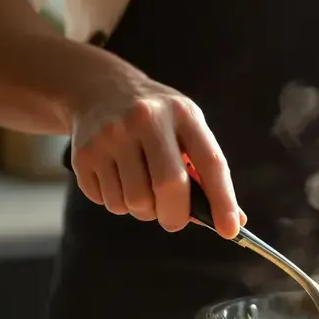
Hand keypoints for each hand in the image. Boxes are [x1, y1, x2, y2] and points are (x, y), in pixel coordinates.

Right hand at [68, 66, 244, 237]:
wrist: (99, 89)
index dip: (223, 200)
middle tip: (174, 220)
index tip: (229, 230)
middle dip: (175, 216)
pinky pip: (107, 202)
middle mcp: (146, 119)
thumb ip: (207, 171)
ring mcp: (111, 135)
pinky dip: (118, 203)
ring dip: (143, 210)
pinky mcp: (84, 154)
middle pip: (168, 186)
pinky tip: (118, 179)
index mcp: (182, 114)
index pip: (210, 162)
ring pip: (135, 202)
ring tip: (142, 189)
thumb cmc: (156, 119)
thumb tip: (235, 221)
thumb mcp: (186, 128)